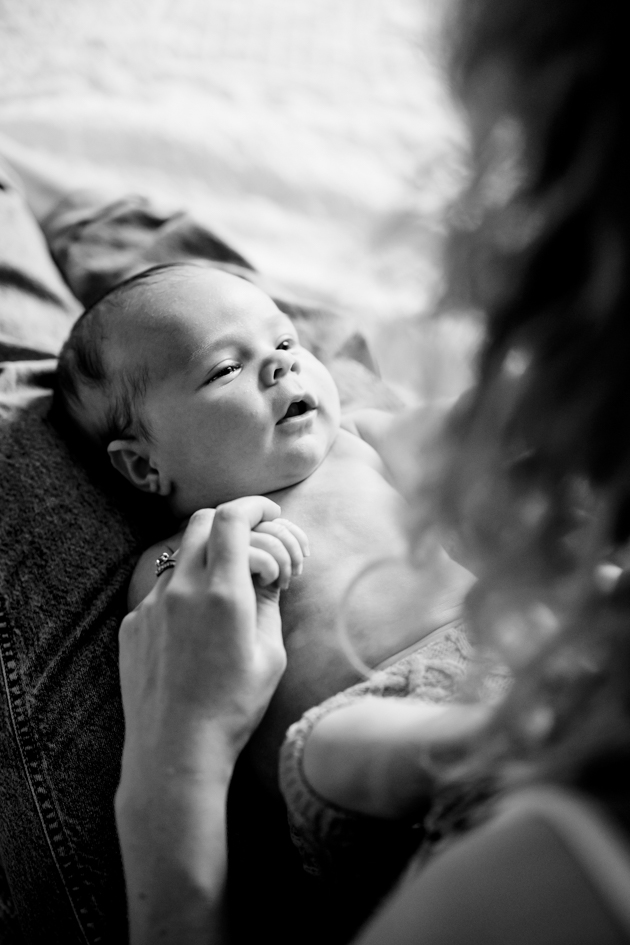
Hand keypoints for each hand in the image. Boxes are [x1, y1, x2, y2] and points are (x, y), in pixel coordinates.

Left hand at [117, 496, 298, 943]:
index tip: (270, 511)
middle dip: (229, 521)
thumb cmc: (233, 708)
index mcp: (223, 593)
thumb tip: (268, 572)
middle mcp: (182, 590)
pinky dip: (182, 593)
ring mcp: (151, 606)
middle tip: (251, 538)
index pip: (232, 519)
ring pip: (179, 558)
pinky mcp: (132, 626)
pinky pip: (160, 592)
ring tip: (223, 590)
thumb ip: (269, 603)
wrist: (175, 751)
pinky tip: (194, 628)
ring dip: (204, 559)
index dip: (254, 506)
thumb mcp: (270, 654)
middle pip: (201, 523)